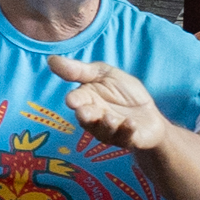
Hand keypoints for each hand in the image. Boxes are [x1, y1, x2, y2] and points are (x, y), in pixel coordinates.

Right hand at [52, 56, 177, 154]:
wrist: (149, 113)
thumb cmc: (124, 93)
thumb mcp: (104, 74)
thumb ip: (79, 70)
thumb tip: (50, 60)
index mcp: (87, 99)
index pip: (77, 100)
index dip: (74, 100)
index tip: (72, 100)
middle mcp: (95, 117)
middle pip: (87, 119)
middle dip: (86, 116)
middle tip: (85, 113)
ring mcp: (110, 131)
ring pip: (102, 131)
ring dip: (106, 125)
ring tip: (111, 118)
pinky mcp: (127, 139)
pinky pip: (124, 138)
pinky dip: (127, 131)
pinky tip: (131, 123)